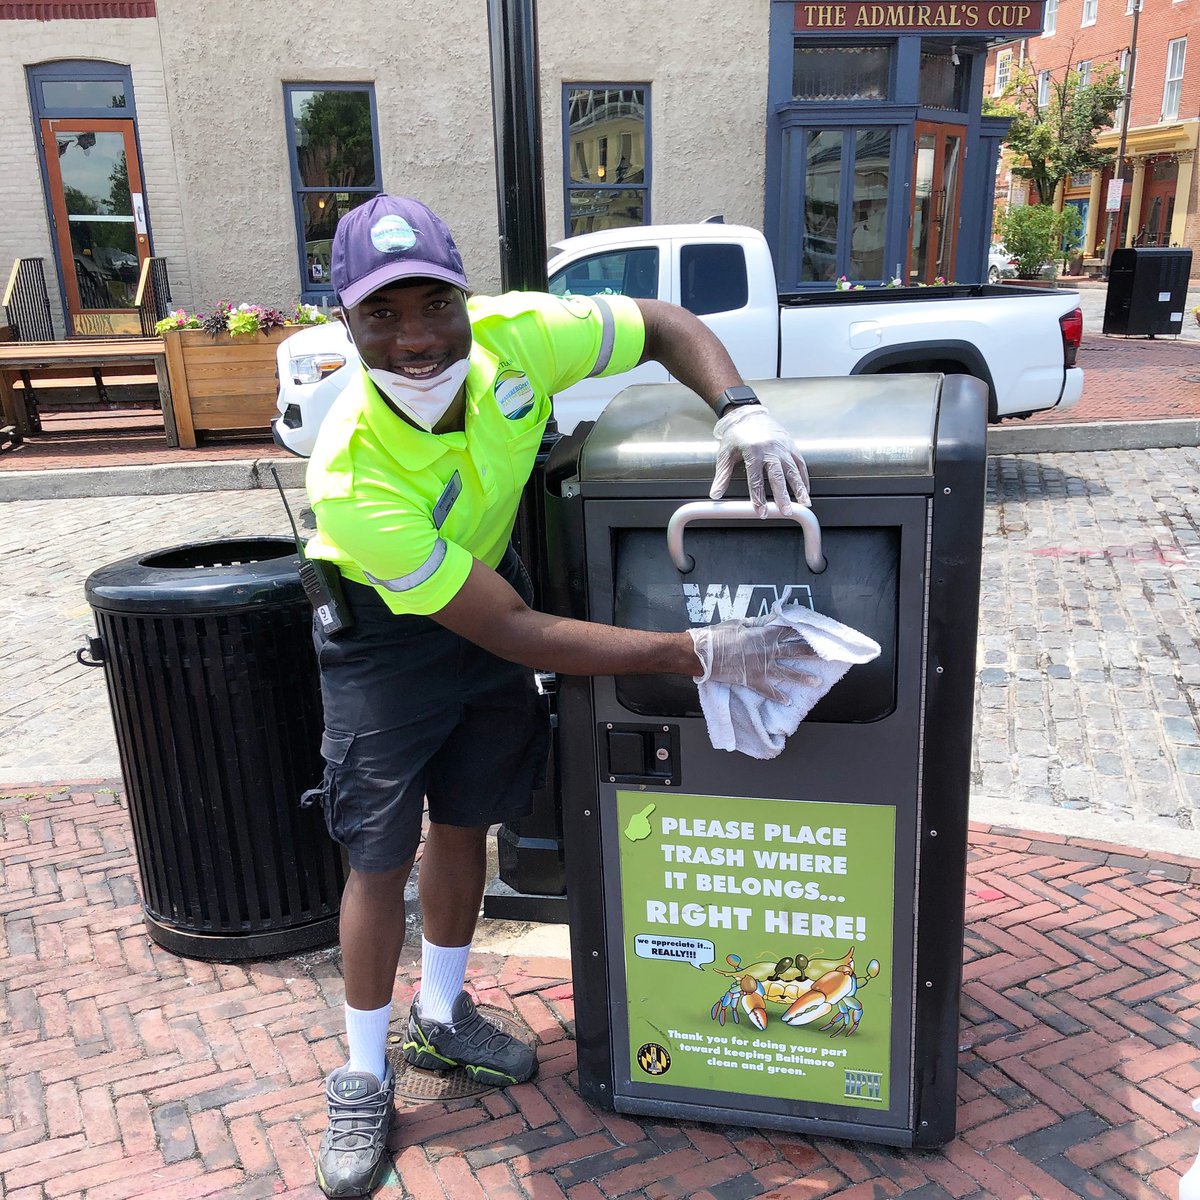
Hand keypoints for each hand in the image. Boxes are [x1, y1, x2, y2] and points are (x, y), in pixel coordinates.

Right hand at [689, 614, 821, 702]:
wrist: (705, 655)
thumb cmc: (719, 636)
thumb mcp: (739, 623)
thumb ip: (756, 623)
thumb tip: (768, 620)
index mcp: (764, 635)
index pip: (789, 631)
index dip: (803, 631)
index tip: (815, 631)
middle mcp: (767, 652)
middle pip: (794, 652)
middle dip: (812, 653)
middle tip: (826, 655)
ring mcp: (762, 668)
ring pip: (787, 673)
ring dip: (803, 678)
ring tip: (816, 682)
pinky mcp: (753, 680)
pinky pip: (768, 690)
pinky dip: (777, 697)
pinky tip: (788, 701)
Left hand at [710, 406, 809, 517]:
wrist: (748, 414)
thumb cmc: (736, 435)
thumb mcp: (725, 454)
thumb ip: (722, 476)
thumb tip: (715, 494)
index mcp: (753, 452)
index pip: (756, 480)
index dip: (758, 498)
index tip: (761, 512)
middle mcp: (770, 450)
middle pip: (777, 477)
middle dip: (782, 496)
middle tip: (785, 511)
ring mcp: (782, 447)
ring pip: (793, 470)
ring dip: (799, 488)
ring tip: (804, 503)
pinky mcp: (790, 445)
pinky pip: (799, 463)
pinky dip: (803, 477)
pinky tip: (805, 490)